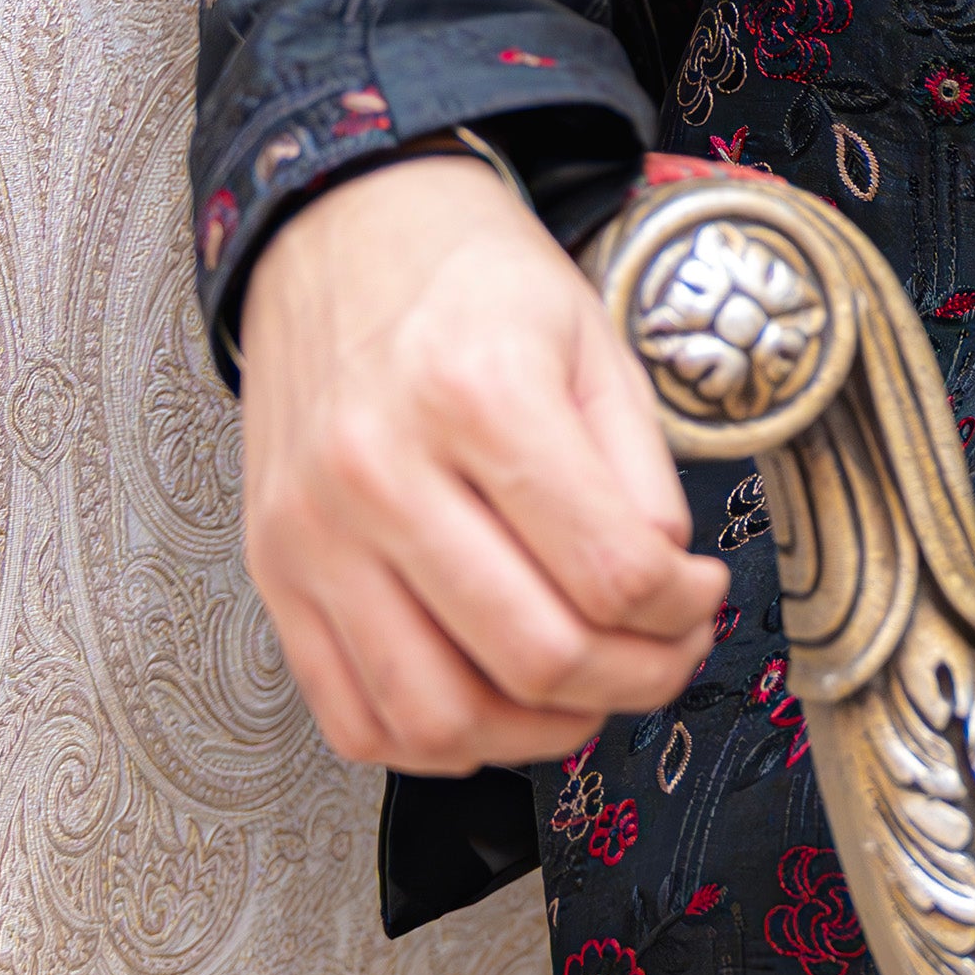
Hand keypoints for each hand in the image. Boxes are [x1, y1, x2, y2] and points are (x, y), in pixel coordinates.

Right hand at [239, 152, 722, 771]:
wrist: (340, 231)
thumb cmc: (471, 282)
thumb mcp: (590, 341)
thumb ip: (640, 475)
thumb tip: (665, 591)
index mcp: (476, 396)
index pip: (611, 569)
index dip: (683, 609)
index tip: (698, 594)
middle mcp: (378, 473)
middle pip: (536, 655)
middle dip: (636, 678)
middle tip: (665, 651)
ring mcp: (314, 536)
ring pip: (441, 715)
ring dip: (541, 732)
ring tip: (587, 690)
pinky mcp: (276, 575)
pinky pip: (355, 718)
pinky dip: (440, 743)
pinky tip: (495, 702)